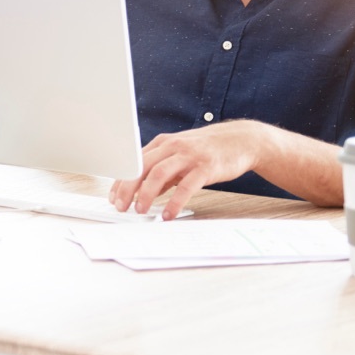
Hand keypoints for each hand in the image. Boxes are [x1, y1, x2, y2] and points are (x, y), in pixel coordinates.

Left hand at [109, 120, 266, 219]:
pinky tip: (168, 214)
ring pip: (159, 174)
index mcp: (163, 143)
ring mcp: (189, 156)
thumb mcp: (181, 157)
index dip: (121, 180)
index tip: (113, 197)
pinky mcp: (205, 167)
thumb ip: (163, 173)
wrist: (242, 140)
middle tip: (121, 207)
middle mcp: (173, 147)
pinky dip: (174, 202)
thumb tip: (144, 193)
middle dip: (127, 188)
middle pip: (142, 167)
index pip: (134, 162)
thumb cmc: (208, 150)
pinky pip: (186, 187)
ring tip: (140, 210)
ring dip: (146, 194)